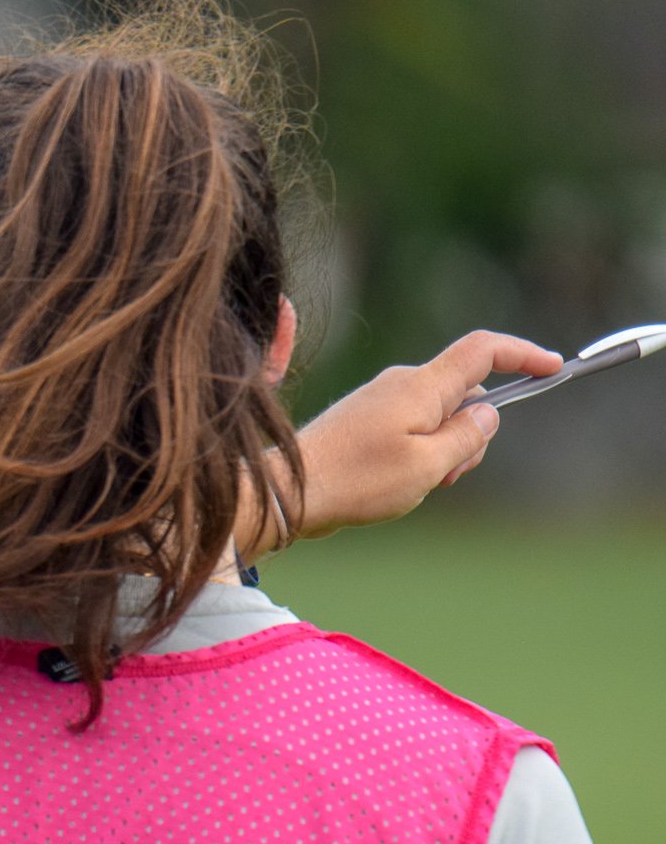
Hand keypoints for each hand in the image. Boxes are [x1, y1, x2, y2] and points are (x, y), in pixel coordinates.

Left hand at [284, 330, 563, 543]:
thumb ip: (468, 437)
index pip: (481, 350)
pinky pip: (412, 431)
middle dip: (474, 431)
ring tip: (412, 483)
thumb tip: (488, 413)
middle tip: (448, 472)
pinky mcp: (364, 422)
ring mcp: (379, 402)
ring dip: (444, 450)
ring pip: (438, 417)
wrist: (290, 493)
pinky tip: (394, 484)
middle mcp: (399, 384)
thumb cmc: (356, 481)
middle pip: (463, 392)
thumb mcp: (428, 466)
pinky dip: (419, 455)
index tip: (553, 367)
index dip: (522, 354)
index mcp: (419, 386)